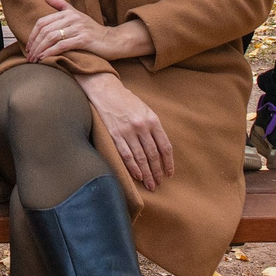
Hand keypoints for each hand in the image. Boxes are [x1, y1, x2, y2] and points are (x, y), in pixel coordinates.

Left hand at [26, 0, 152, 64]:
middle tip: (29, 56)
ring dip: (40, 50)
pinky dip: (51, 52)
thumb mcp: (76, 15)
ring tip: (34, 60)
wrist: (113, 41)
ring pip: (52, 38)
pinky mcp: (84, 39)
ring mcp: (78, 28)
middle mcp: (72, 18)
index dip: (32, 35)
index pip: (42, 22)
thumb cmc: (92, 31)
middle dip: (34, 45)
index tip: (28, 47)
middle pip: (45, 31)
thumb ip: (61, 5)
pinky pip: (62, 45)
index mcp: (68, 12)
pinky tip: (45, 58)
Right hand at [81, 71, 173, 189]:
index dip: (168, 162)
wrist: (106, 91)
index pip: (164, 146)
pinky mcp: (115, 135)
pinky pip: (126, 155)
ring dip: (146, 173)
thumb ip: (153, 127)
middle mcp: (142, 127)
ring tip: (150, 184)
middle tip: (159, 183)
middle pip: (153, 155)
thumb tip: (161, 148)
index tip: (169, 173)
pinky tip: (137, 176)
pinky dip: (132, 167)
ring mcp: (128, 132)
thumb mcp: (145, 110)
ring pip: (141, 158)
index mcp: (152, 120)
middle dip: (157, 172)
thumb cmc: (127, 100)